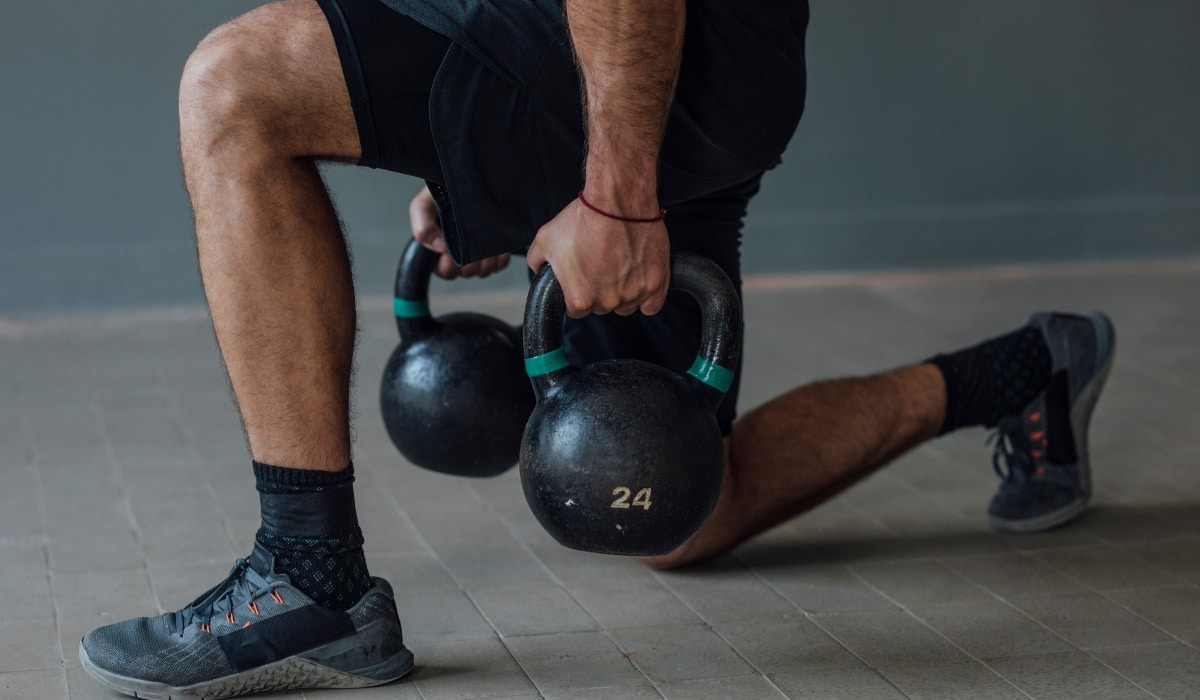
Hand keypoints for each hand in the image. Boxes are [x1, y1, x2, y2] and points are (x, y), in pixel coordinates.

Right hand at [409, 185, 510, 278]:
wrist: (467, 177)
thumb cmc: (443, 191)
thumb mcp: (424, 205)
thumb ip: (422, 226)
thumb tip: (440, 247)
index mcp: (440, 248)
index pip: (446, 272)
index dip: (449, 266)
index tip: (451, 254)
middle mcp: (461, 253)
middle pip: (467, 273)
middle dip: (470, 262)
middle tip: (472, 246)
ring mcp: (480, 252)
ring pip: (484, 270)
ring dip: (485, 259)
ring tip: (485, 241)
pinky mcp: (498, 249)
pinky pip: (500, 264)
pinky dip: (500, 257)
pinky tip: (496, 244)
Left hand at [526, 196, 669, 318]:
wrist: (617, 199)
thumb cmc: (584, 217)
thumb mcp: (546, 238)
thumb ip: (536, 261)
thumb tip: (538, 271)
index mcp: (579, 299)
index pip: (576, 310)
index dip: (578, 292)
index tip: (582, 277)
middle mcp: (608, 302)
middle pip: (603, 307)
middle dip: (601, 291)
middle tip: (602, 264)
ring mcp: (634, 294)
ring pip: (627, 306)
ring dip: (624, 292)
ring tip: (621, 266)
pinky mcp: (656, 284)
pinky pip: (652, 305)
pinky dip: (648, 296)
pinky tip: (640, 280)